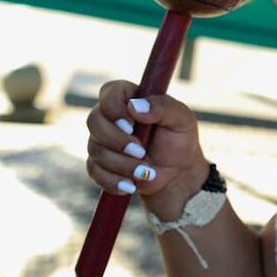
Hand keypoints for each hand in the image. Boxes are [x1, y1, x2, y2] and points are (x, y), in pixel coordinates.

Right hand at [85, 80, 209, 206]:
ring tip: (146, 171)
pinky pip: (94, 170)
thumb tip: (134, 106)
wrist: (177, 175)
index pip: (109, 91)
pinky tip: (131, 185)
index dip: (114, 108)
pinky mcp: (99, 163)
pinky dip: (113, 180)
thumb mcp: (182, 119)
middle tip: (141, 152)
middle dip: (117, 140)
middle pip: (94, 120)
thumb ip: (163, 106)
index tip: (131, 125)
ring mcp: (102, 140)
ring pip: (95, 148)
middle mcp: (112, 116)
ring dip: (121, 164)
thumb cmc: (180, 141)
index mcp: (131, 97)